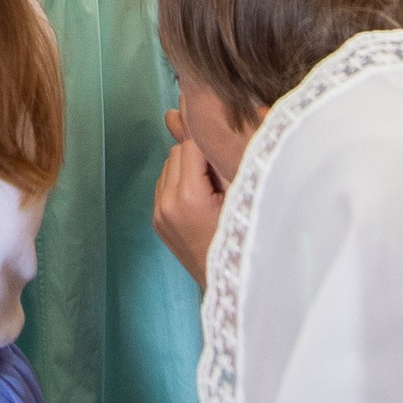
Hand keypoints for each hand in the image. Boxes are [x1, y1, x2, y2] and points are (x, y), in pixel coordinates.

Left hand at [153, 105, 227, 284]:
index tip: (227, 155)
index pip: (192, 145)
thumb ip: (219, 156)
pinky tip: (201, 199)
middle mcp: (166, 204)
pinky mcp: (157, 222)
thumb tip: (194, 118)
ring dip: (188, 168)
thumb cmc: (245, 237)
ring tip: (213, 191)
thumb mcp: (240, 193)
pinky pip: (164, 185)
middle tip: (222, 178)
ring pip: (169, 166)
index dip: (212, 147)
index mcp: (188, 197)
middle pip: (177, 152)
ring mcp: (158, 215)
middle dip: (199, 156)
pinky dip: (180, 183)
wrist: (233, 284)